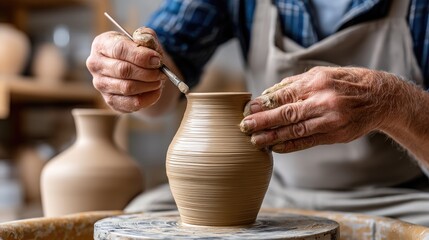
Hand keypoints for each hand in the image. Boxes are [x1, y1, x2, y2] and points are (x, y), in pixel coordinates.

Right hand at [86, 27, 166, 112]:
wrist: (137, 70)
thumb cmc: (139, 52)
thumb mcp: (144, 39)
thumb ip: (147, 36)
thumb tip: (144, 39)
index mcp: (102, 44)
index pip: (119, 49)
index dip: (141, 56)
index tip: (158, 60)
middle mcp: (96, 64)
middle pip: (123, 70)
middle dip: (148, 73)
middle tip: (161, 73)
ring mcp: (101, 84)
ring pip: (127, 88)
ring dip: (149, 85)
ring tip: (159, 80)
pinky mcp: (110, 100)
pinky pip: (131, 103)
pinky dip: (148, 98)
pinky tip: (156, 91)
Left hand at [240, 66, 398, 152]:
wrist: (378, 98)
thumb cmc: (344, 83)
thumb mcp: (321, 74)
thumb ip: (294, 84)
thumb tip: (267, 94)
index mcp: (316, 82)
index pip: (284, 95)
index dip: (264, 104)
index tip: (247, 109)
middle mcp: (323, 101)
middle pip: (287, 113)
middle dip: (263, 121)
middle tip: (245, 126)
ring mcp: (330, 119)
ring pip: (296, 130)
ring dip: (273, 136)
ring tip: (255, 141)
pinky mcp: (335, 135)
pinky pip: (308, 141)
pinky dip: (290, 145)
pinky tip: (275, 147)